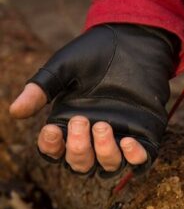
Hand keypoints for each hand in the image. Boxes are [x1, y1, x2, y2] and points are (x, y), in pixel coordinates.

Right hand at [10, 24, 176, 175]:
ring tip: (102, 126)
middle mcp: (93, 136)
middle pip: (81, 164)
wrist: (130, 42)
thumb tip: (15, 112)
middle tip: (81, 120)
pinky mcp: (143, 133)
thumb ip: (43, 88)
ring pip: (109, 166)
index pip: (56, 150)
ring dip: (104, 153)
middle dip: (78, 148)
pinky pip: (141, 159)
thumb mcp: (65, 68)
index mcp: (70, 123)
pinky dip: (135, 158)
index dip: (51, 146)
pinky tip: (128, 142)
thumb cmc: (95, 54)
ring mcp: (119, 137)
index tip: (52, 129)